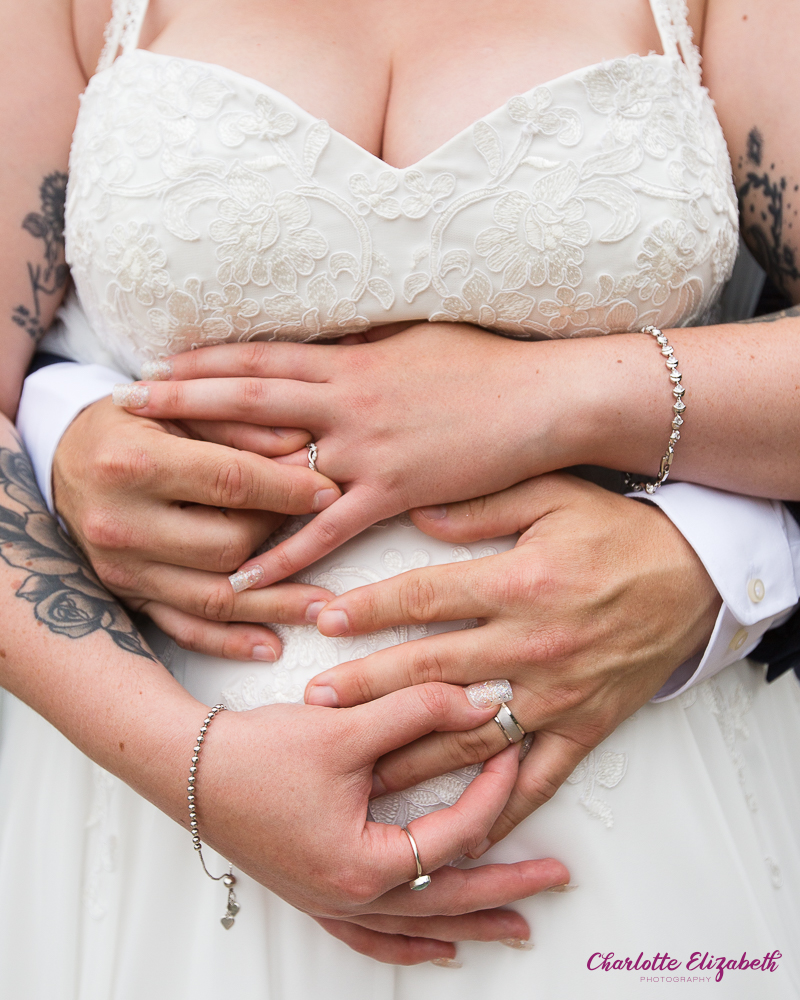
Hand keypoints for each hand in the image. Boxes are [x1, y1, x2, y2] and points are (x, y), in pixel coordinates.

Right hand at [52, 396, 341, 659]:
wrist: (62, 457)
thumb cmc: (131, 424)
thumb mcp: (180, 406)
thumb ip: (240, 424)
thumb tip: (305, 447)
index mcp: (133, 463)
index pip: (230, 482)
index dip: (289, 489)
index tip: (331, 491)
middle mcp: (121, 523)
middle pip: (226, 545)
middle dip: (281, 535)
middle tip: (318, 524)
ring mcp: (121, 568)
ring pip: (212, 598)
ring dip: (274, 605)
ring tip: (323, 607)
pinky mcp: (125, 596)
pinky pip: (183, 629)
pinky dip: (230, 642)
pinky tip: (272, 646)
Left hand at [114, 325, 574, 583]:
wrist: (542, 399)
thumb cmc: (484, 364)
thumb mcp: (415, 341)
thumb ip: (363, 350)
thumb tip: (327, 348)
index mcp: (350, 360)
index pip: (262, 356)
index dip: (206, 359)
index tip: (159, 361)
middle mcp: (347, 402)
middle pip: (249, 399)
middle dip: (186, 399)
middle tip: (127, 405)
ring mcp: (367, 449)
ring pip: (277, 466)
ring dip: (218, 477)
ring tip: (163, 494)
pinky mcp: (394, 493)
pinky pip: (327, 531)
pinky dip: (284, 553)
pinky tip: (244, 575)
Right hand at [199, 683, 568, 962]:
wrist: (186, 768)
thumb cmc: (257, 754)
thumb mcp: (348, 726)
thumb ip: (419, 709)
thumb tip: (481, 702)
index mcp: (363, 864)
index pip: (454, 833)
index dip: (493, 790)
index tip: (511, 751)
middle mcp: (350, 896)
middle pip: (448, 898)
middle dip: (507, 886)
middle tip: (555, 879)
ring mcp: (330, 902)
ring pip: (418, 926)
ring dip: (470, 923)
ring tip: (516, 928)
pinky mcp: (315, 893)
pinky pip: (374, 937)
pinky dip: (412, 944)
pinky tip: (438, 950)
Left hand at [303, 474, 720, 844]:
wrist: (697, 576)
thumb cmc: (621, 532)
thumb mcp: (553, 495)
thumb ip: (481, 506)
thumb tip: (417, 515)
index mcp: (519, 583)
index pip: (424, 598)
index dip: (368, 610)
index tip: (323, 621)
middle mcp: (532, 644)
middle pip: (431, 672)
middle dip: (366, 689)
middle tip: (315, 704)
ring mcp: (558, 693)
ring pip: (471, 734)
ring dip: (412, 753)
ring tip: (360, 768)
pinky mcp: (586, 725)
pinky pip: (539, 777)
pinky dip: (500, 807)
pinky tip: (460, 827)